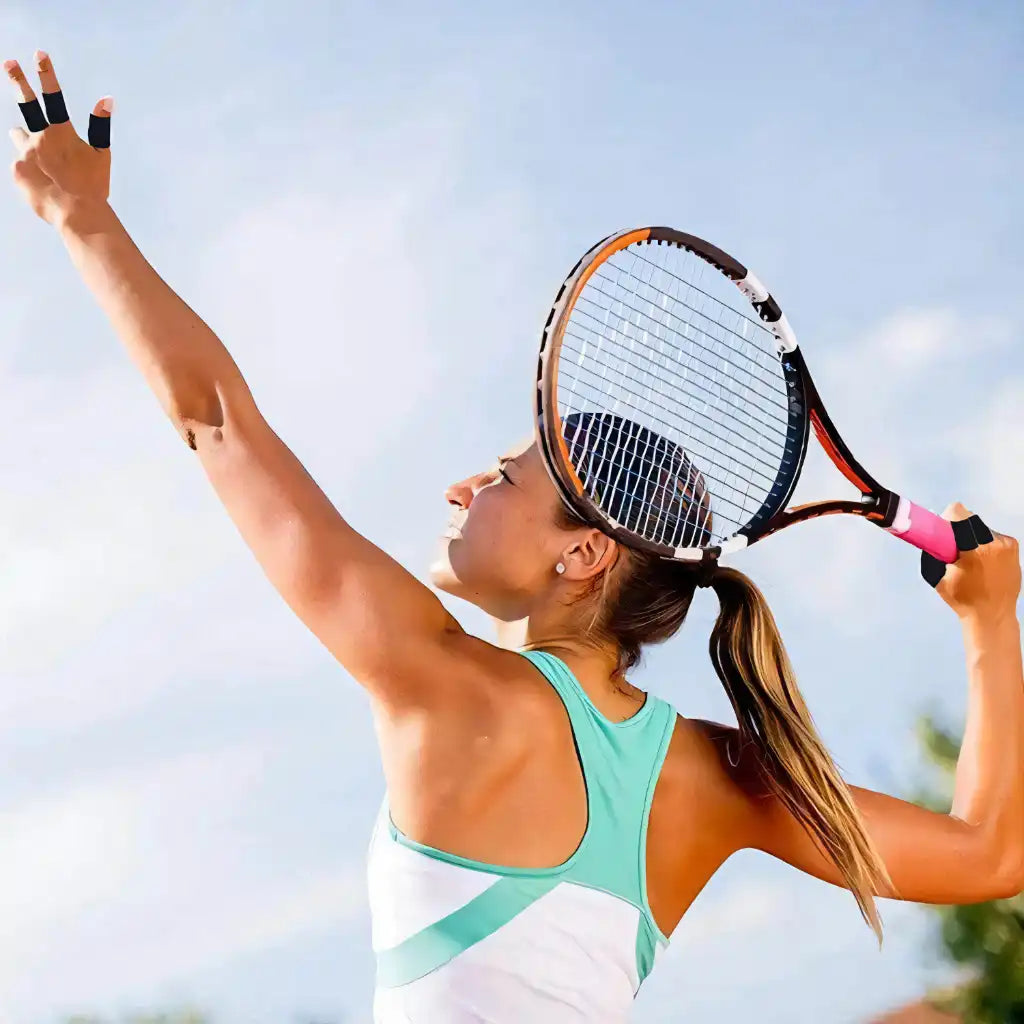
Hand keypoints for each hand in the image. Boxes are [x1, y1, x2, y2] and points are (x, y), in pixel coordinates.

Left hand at [5, 49, 111, 225]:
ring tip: (28, 144)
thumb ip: (100, 126)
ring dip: (24, 137)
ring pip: (20, 138)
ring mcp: (26, 154)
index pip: (53, 97)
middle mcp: (40, 138)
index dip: (47, 74)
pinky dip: (31, 170)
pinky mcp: (17, 171)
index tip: (39, 54)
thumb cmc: (92, 186)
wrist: (76, 214)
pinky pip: (22, 166)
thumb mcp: (101, 155)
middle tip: (9, 63)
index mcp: (62, 133)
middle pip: (27, 104)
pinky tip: (43, 183)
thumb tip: (107, 99)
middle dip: (18, 80)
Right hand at [934, 503, 1019, 623]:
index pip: (958, 512)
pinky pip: (993, 535)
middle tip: (954, 547)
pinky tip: (983, 560)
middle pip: (970, 518)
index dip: (946, 517)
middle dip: (958, 528)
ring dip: (972, 536)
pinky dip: (984, 542)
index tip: (942, 527)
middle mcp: (994, 543)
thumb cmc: (963, 599)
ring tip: (970, 557)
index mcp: (974, 549)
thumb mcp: (938, 576)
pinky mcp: (1013, 547)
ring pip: (981, 526)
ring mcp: (1007, 545)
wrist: (992, 614)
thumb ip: (934, 552)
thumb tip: (930, 535)